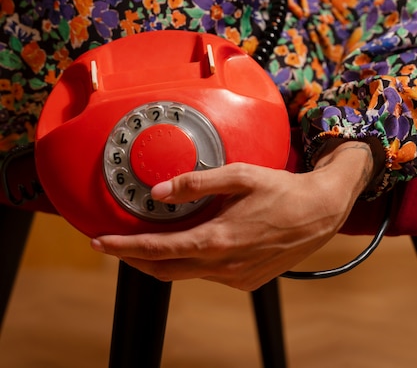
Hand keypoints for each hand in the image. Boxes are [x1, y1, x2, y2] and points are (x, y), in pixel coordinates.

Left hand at [91, 140, 375, 290]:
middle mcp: (224, 264)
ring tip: (149, 239)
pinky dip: (190, 262)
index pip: (158, 249)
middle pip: (164, 270)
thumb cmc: (282, 190)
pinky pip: (208, 275)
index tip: (101, 242)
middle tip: (115, 243)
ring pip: (186, 274)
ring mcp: (236, 276)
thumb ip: (196, 182)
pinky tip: (193, 242)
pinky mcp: (247, 280)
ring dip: (163, 259)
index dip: (124, 247)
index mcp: (218, 238)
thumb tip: (159, 192)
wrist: (321, 212)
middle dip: (134, 258)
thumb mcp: (239, 175)